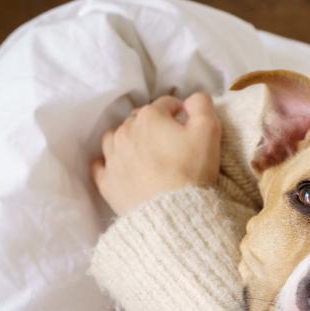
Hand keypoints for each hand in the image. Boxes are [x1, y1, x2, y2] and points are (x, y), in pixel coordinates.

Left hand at [91, 92, 221, 215]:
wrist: (172, 212)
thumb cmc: (192, 170)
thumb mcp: (209, 131)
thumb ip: (201, 104)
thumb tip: (192, 98)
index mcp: (150, 117)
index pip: (165, 104)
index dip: (179, 112)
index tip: (188, 126)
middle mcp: (125, 131)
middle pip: (139, 119)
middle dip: (153, 125)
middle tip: (170, 142)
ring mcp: (112, 157)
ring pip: (114, 137)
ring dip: (128, 140)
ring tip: (143, 152)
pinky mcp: (106, 181)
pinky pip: (100, 165)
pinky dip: (109, 163)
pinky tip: (119, 166)